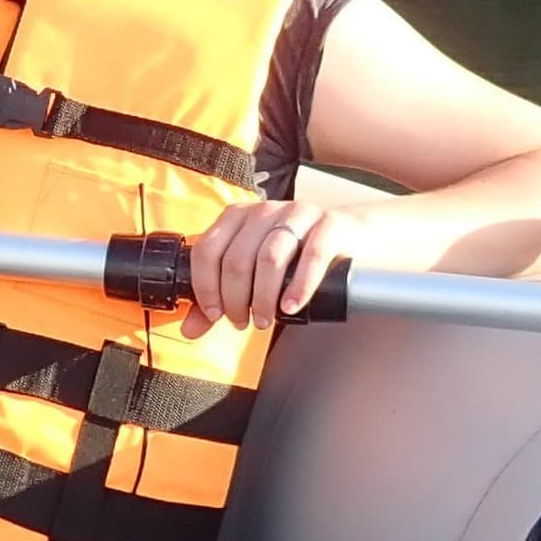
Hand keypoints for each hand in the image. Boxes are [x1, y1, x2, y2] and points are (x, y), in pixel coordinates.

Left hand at [183, 197, 369, 330]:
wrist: (351, 235)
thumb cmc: (295, 256)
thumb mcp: (253, 272)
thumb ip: (219, 298)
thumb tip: (188, 329)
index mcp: (237, 217)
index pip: (206, 250)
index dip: (205, 287)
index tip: (214, 314)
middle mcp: (264, 211)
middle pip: (236, 260)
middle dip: (235, 300)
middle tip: (242, 322)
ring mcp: (297, 214)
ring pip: (270, 258)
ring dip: (263, 298)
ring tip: (264, 320)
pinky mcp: (329, 224)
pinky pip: (311, 255)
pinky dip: (299, 287)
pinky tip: (291, 307)